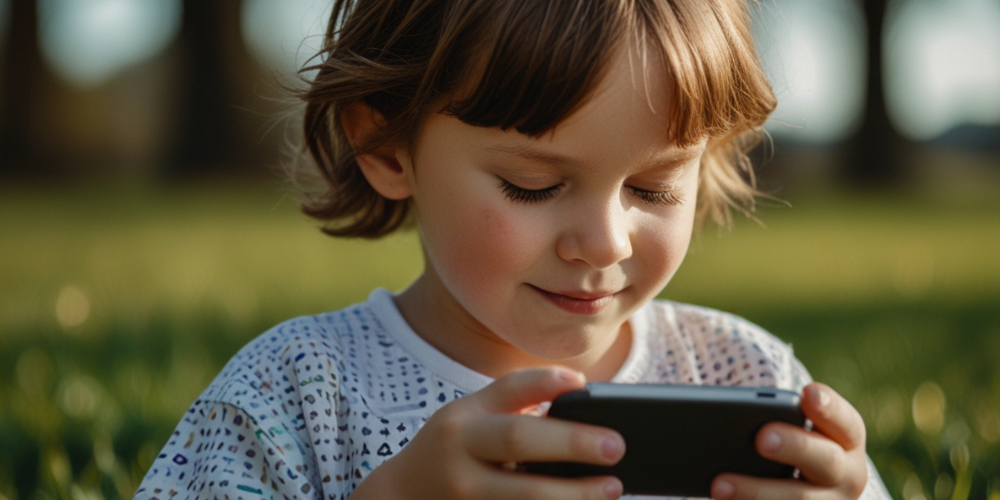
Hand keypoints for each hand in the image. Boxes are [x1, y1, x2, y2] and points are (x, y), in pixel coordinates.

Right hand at [351, 367, 625, 499]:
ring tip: (612, 489)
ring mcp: (465, 493)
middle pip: (518, 438)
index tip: (581, 383)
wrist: (400, 497)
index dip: (545, 381)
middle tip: (616, 447)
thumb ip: (517, 405)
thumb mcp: (472, 417)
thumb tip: (583, 395)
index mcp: (466, 417)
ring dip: (572, 494)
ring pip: (523, 495)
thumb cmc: (453, 450)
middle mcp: (461, 451)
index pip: (508, 389)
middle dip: (571, 442)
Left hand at [711, 383, 867, 499]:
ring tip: (719, 485)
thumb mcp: (795, 429)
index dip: (828, 407)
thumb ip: (777, 417)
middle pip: (826, 461)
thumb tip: (730, 416)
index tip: (807, 393)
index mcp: (848, 441)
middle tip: (761, 439)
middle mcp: (847, 475)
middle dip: (794, 447)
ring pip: (797, 499)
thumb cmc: (791, 444)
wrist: (805, 488)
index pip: (845, 422)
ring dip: (756, 491)